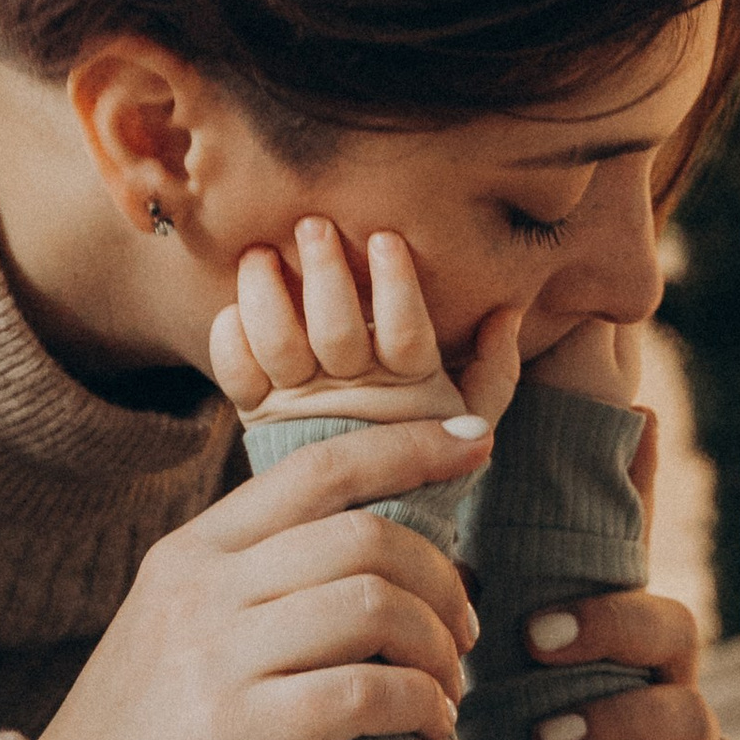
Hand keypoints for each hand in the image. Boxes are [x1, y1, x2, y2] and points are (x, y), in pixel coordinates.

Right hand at [26, 414, 493, 739]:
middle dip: (441, 578)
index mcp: (191, 553)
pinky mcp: (230, 736)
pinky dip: (417, 706)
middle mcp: (198, 590)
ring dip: (436, 647)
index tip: (475, 438)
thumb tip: (372, 546)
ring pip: (372, 605)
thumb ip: (254, 582)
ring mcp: (211, 660)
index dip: (407, 444)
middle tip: (464, 629)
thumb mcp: (178, 633)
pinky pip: (361, 694)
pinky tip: (428, 728)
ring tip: (448, 688)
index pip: (317, 468)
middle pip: (362, 536)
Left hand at [209, 219, 522, 429]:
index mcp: (410, 386)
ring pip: (279, 343)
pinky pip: (236, 374)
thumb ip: (496, 370)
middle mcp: (353, 391)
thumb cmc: (422, 446)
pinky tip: (233, 309)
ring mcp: (300, 402)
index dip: (396, 287)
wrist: (364, 513)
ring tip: (261, 254)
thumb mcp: (473, 414)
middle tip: (313, 226)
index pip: (407, 333)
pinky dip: (231, 340)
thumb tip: (508, 312)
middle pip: (336, 330)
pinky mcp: (258, 412)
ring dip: (267, 294)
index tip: (386, 239)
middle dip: (326, 274)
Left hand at [518, 321, 731, 739]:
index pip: (637, 565)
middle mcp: (665, 684)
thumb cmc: (542, 731)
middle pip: (674, 628)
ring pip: (689, 717)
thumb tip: (477, 465)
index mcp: (622, 638)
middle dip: (609, 629)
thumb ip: (512, 570)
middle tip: (533, 644)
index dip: (626, 524)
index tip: (568, 547)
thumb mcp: (520, 652)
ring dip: (616, 723)